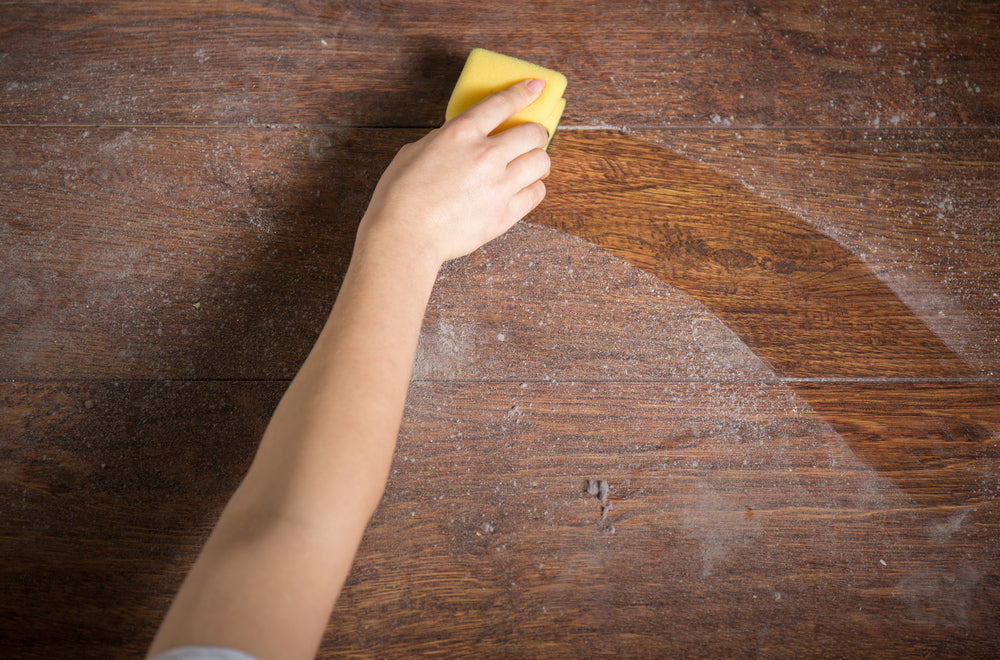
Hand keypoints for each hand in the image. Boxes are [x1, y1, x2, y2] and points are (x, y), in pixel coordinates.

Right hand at [358, 78, 551, 264]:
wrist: (405, 236)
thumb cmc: (400, 196)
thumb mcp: (415, 151)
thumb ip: (444, 140)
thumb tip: (459, 140)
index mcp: (460, 134)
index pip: (502, 103)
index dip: (524, 92)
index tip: (536, 87)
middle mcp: (486, 155)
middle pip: (533, 133)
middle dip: (534, 133)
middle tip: (529, 140)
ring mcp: (499, 186)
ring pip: (542, 162)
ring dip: (537, 161)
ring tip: (528, 166)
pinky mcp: (505, 214)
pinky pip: (536, 193)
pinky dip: (533, 188)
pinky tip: (523, 189)